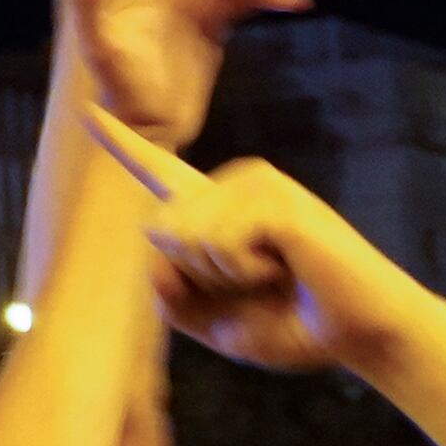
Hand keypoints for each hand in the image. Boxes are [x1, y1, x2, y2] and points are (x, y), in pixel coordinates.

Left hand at [79, 106, 418, 375]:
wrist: (357, 336)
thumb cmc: (291, 326)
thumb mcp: (211, 323)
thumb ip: (169, 297)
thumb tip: (156, 246)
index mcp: (211, 210)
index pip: (156, 172)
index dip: (120, 142)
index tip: (88, 109)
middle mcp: (231, 187)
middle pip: (159, 229)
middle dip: (199, 276)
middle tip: (259, 282)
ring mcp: (257, 185)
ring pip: (185, 234)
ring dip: (225, 275)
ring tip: (276, 272)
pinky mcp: (277, 197)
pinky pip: (220, 241)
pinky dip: (245, 270)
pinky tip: (286, 266)